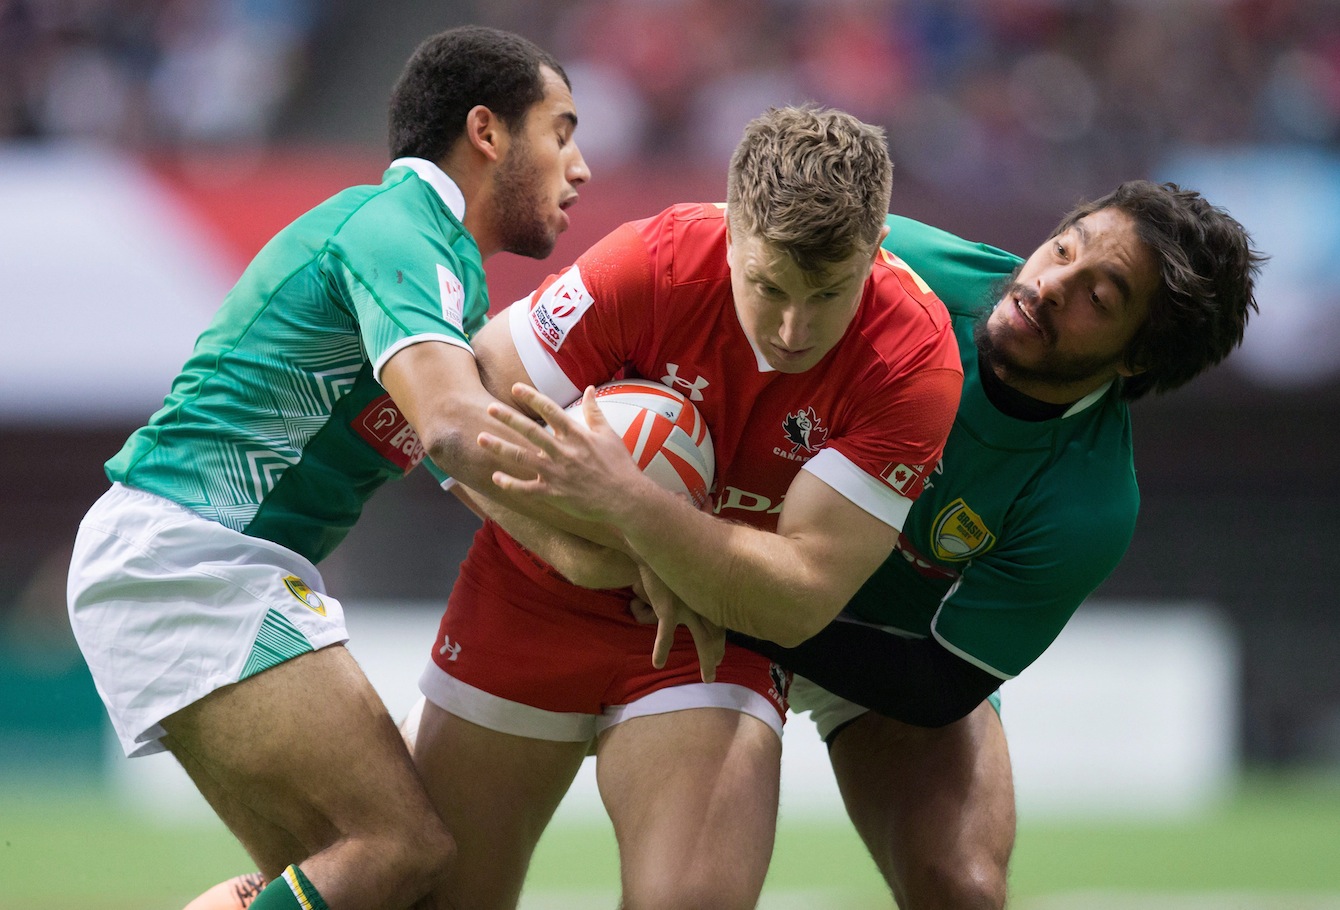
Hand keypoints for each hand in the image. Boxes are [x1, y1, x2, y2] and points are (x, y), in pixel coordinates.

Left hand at [478, 384, 652, 523]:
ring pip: (523, 457)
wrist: (626, 499)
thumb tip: (590, 388)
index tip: (515, 387)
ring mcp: (557, 473)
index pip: (550, 410)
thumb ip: (595, 410)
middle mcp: (564, 452)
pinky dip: (510, 483)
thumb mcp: (609, 434)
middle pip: (530, 431)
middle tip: (489, 408)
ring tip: (481, 438)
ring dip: (500, 447)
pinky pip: (527, 488)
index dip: (532, 397)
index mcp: (577, 435)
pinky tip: (495, 477)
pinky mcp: (554, 493)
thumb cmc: (619, 465)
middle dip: (508, 419)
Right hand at [632, 565, 724, 683]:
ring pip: (704, 639)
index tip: (720, 654)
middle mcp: (704, 602)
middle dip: (717, 654)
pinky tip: (658, 663)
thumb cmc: (666, 560)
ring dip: (707, 660)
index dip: (721, 640)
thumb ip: (686, 588)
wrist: (654, 545)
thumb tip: (681, 598)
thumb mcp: (683, 573)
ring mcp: (689, 607)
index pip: (721, 622)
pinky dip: (662, 650)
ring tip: (709, 679)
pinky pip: (667, 635)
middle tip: (716, 671)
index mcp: (708, 594)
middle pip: (717, 634)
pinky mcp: (669, 608)